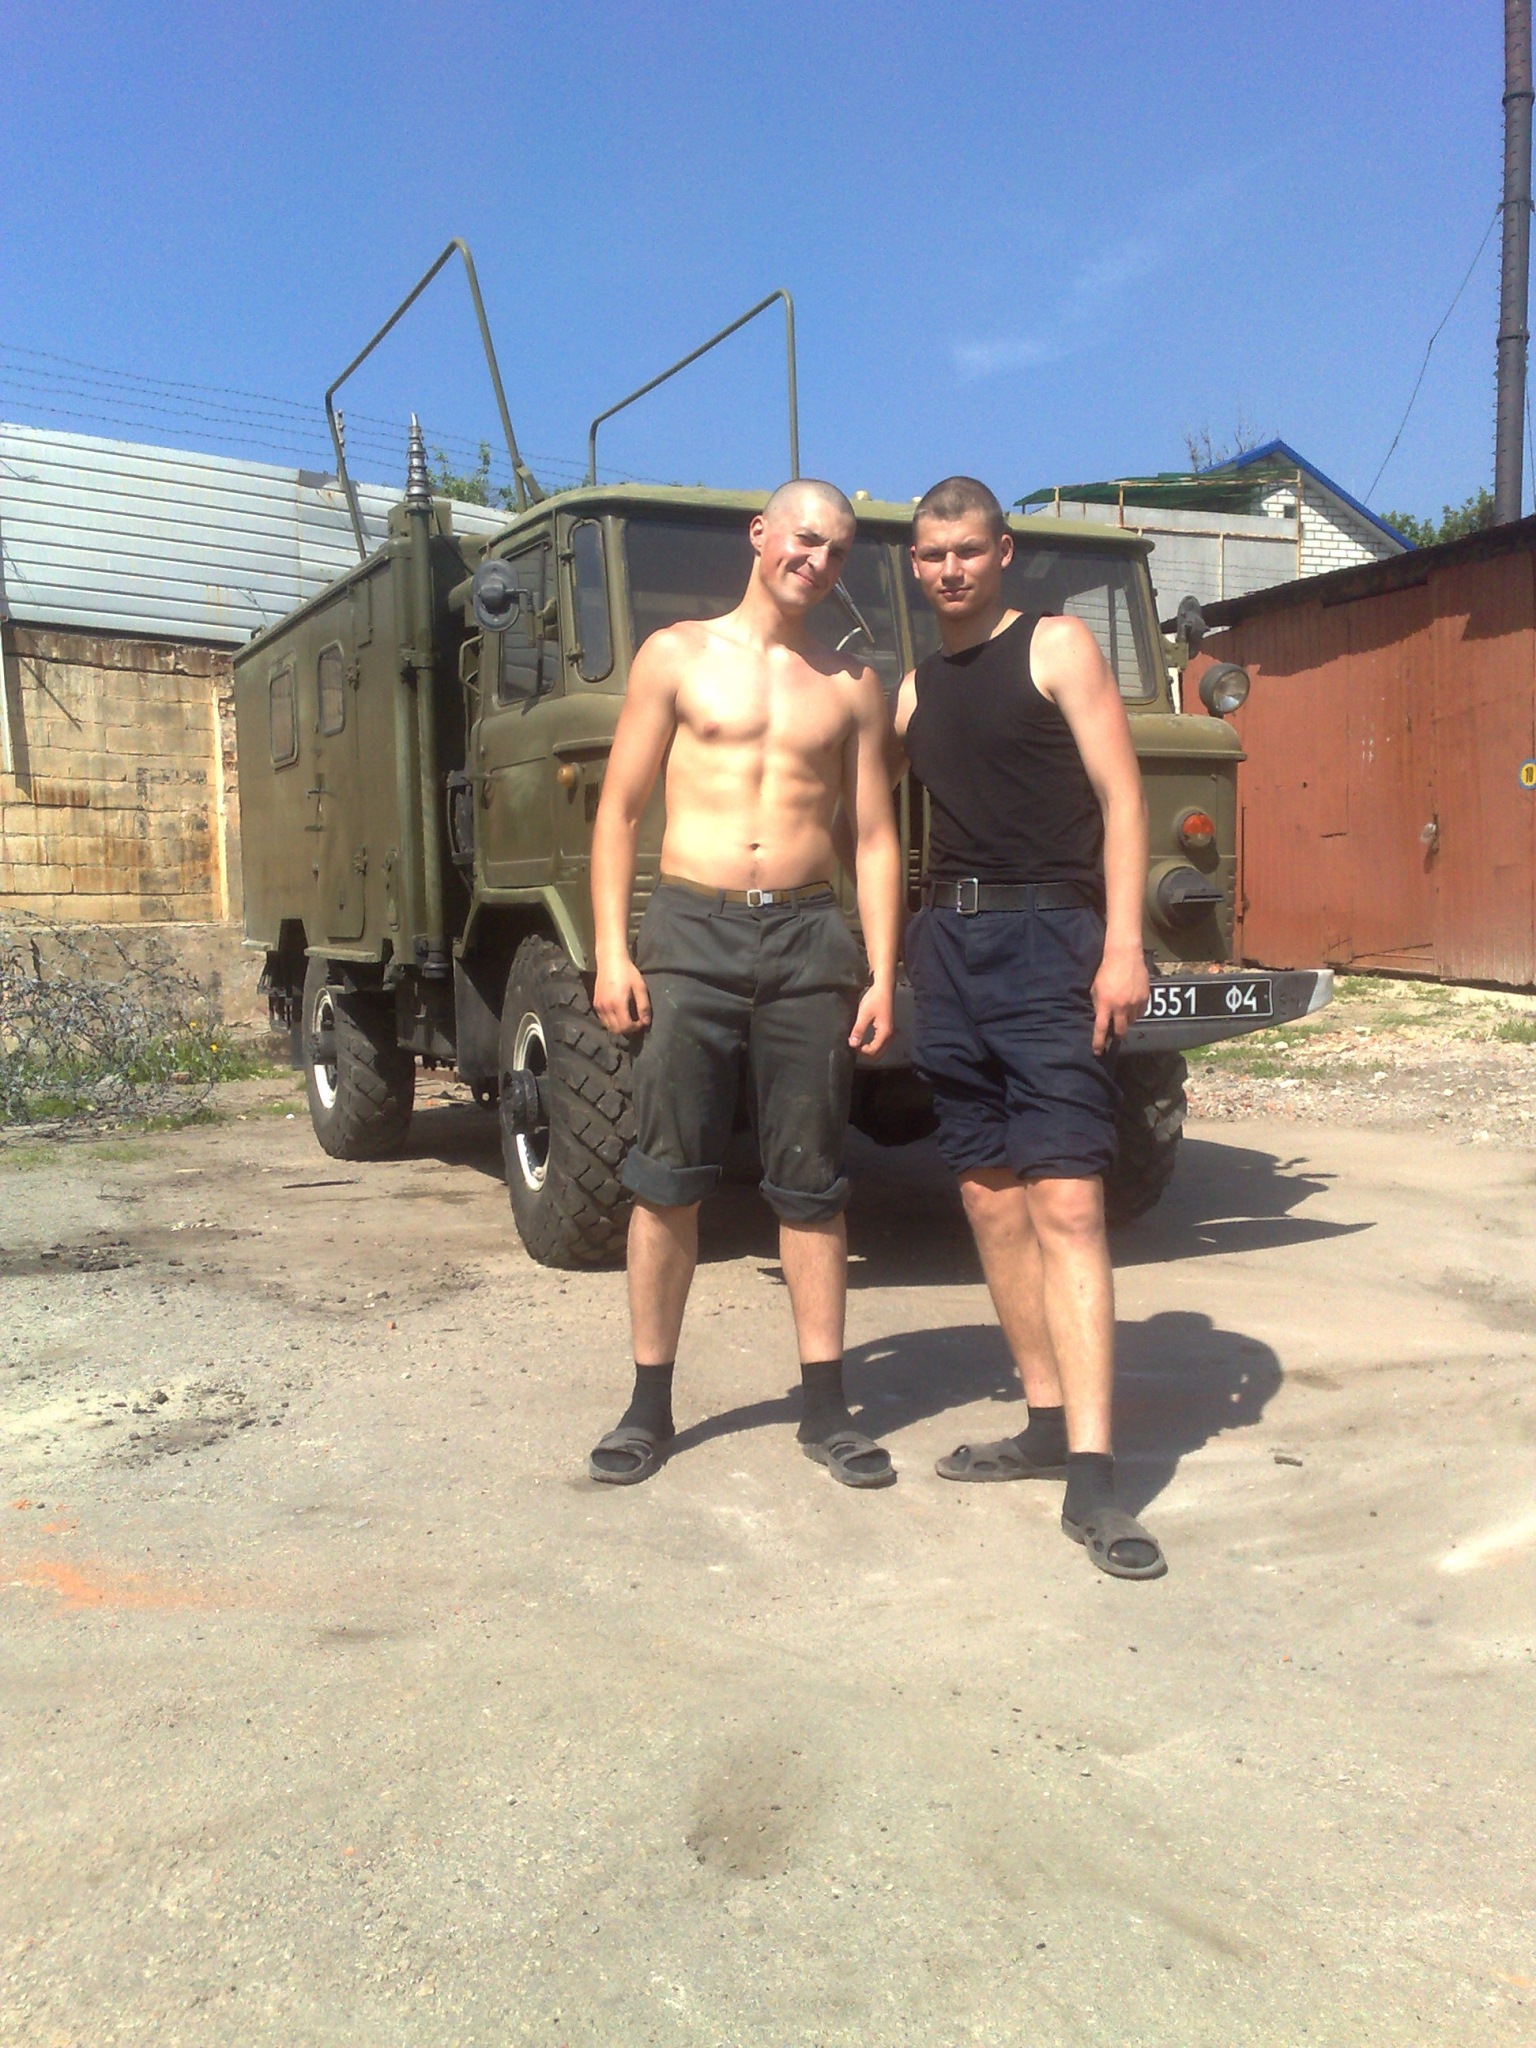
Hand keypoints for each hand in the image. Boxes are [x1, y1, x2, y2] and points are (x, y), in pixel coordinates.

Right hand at [593, 955, 650, 1033]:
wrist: (610, 960)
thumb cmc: (627, 972)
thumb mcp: (640, 987)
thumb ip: (643, 1006)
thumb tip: (646, 1022)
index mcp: (618, 1003)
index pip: (625, 1027)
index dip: (635, 1028)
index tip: (641, 1021)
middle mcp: (606, 1007)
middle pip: (616, 1030)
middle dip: (628, 1029)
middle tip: (636, 1022)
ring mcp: (599, 1006)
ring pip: (608, 1027)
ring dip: (619, 1027)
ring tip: (628, 1019)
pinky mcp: (595, 1003)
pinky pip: (603, 1020)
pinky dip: (611, 1022)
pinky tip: (619, 1014)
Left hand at [849, 982, 894, 1058]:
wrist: (884, 989)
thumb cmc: (874, 1000)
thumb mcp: (864, 1015)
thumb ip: (858, 1030)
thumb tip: (852, 1044)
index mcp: (885, 1033)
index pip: (873, 1051)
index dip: (861, 1050)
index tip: (852, 1043)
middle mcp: (890, 1036)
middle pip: (878, 1054)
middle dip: (866, 1053)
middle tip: (855, 1045)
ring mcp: (890, 1033)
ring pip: (880, 1049)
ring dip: (869, 1049)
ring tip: (858, 1041)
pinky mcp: (888, 1029)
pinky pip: (881, 1043)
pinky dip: (873, 1044)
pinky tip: (864, 1039)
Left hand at [1091, 940, 1148, 1055]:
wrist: (1124, 956)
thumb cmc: (1106, 970)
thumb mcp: (1095, 988)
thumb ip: (1098, 1004)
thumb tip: (1101, 1018)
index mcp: (1106, 1004)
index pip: (1102, 1029)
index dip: (1099, 1042)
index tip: (1098, 1051)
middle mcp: (1121, 1006)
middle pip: (1121, 1030)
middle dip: (1117, 1034)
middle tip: (1115, 1033)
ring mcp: (1135, 1003)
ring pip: (1132, 1022)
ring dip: (1127, 1021)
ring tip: (1123, 1012)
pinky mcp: (1145, 998)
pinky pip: (1141, 1012)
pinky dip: (1136, 1012)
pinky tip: (1132, 1004)